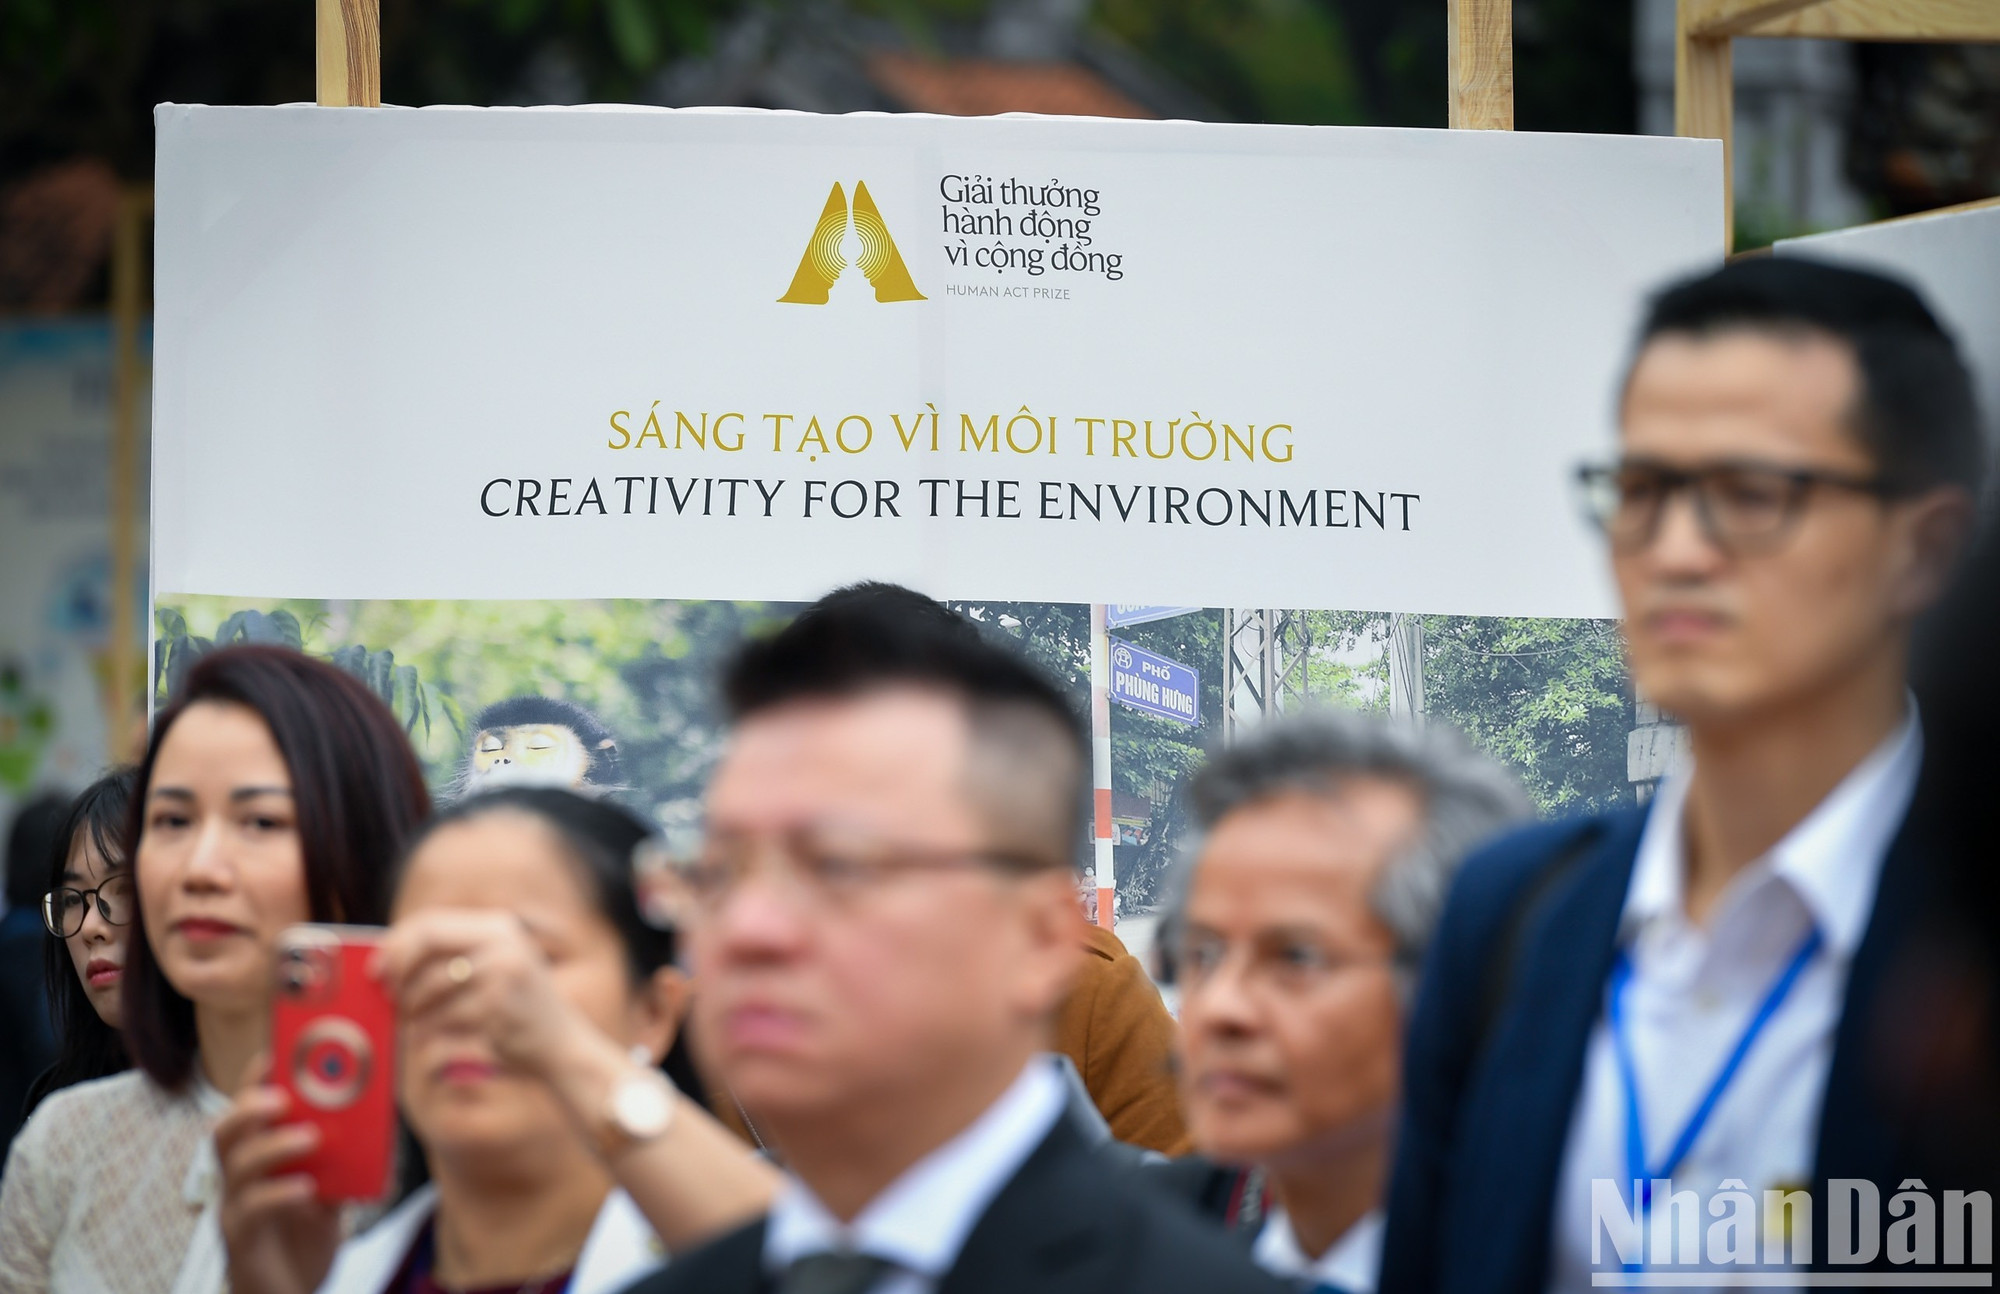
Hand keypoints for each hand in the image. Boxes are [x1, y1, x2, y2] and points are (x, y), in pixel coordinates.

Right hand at [214, 1059, 341, 1293]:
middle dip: (249, 1106)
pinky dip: (278, 1194)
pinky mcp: (243, 1243)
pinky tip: (307, 1190)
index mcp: (258, 1160)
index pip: (247, 1111)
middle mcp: (239, 1181)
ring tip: (311, 1136)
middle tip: (282, 1095)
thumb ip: (341, 1160)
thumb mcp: (329, 1190)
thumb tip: (374, 1118)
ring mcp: (236, 1211)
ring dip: (272, 1145)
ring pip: (235, 1168)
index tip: (275, 1051)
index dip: (255, 1080)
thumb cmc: (305, 1238)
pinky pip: (250, 1212)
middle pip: (225, 1133)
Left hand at [372, 908, 586, 1082]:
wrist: (561, 1044)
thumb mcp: (497, 967)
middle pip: (427, 942)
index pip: (431, 921)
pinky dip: (428, 1029)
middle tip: (388, 992)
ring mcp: (501, 973)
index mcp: (499, 926)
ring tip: (413, 1019)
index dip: (397, 943)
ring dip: (412, 1007)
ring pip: (430, 984)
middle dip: (399, 968)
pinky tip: (431, 1035)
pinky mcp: (496, 1006)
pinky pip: (442, 1015)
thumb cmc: (517, 1008)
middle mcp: (502, 942)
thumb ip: (455, 956)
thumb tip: (391, 958)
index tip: (378, 966)